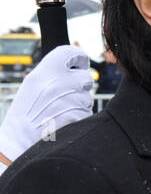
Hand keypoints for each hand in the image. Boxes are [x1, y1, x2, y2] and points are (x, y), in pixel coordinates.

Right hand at [0, 45, 93, 165]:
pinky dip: (80, 118)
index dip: (79, 58)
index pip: (71, 52)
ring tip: (58, 112)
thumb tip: (77, 66)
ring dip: (79, 104)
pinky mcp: (80, 115)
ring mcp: (72, 99)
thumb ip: (53, 72)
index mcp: (46, 70)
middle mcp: (60, 81)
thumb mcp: (33, 85)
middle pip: (86, 77)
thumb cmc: (26, 113)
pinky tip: (64, 122)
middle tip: (64, 97)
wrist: (19, 141)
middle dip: (80, 87)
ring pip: (88, 97)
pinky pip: (88, 113)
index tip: (79, 64)